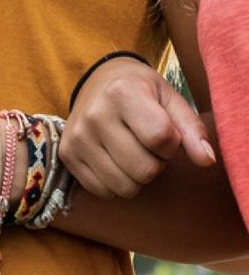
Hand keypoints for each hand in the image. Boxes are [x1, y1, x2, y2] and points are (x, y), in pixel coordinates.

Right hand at [60, 57, 216, 198]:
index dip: (172, 144)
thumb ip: (191, 129)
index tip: (167, 133)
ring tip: (133, 152)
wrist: (98, 82)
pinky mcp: (67, 155)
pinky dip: (116, 183)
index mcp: (121, 93)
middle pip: (144, 169)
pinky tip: (115, 161)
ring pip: (124, 186)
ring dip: (137, 176)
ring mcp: (77, 137)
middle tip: (149, 146)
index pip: (161, 138)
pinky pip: (103, 191)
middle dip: (156, 163)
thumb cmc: (142, 92)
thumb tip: (206, 161)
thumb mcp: (170, 98)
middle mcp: (94, 115)